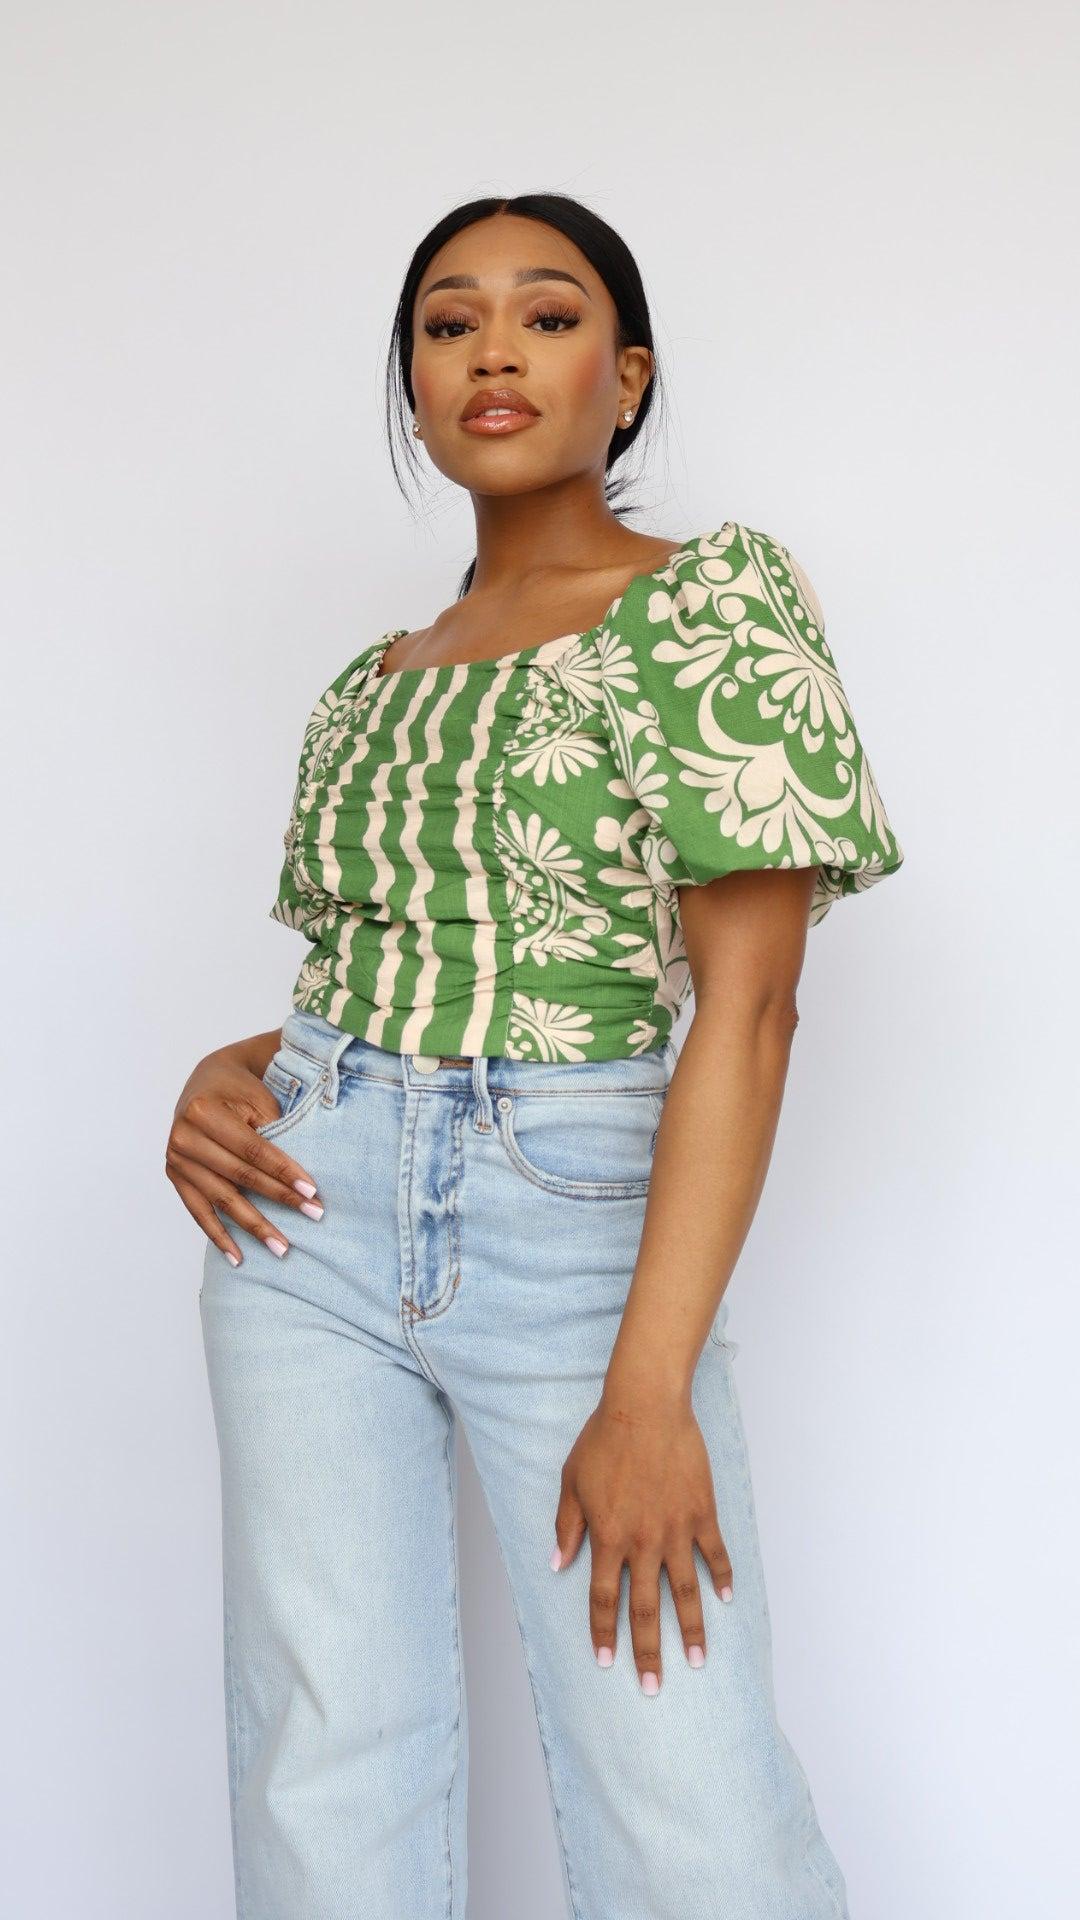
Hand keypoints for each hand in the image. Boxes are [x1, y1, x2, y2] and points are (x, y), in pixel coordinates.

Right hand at [165, 1051, 322, 1265]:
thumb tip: (296, 1183)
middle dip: (278, 1199)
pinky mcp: (175, 1175)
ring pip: (221, 1200)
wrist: (208, 1080)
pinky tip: (237, 1257)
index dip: (284, 1173)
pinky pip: (198, 1211)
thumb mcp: (259, 1101)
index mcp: (203, 1112)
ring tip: (280, 1247)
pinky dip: (218, 1235)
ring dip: (253, 1227)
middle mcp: (183, 1137)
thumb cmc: (240, 1090)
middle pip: (239, 1177)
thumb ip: (272, 1136)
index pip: (253, 1150)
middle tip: (311, 1217)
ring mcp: (175, 1159)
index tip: (312, 1193)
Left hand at [552, 1385, 733, 1691]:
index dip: (604, 1634)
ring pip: (684, 1591)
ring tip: (697, 1660)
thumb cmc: (603, 1440)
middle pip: (645, 1609)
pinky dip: (721, 1577)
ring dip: (690, 1629)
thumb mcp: (572, 1482)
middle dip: (648, 1652)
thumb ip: (567, 1526)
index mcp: (608, 1537)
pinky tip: (725, 1600)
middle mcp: (643, 1542)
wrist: (645, 1406)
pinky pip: (714, 1553)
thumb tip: (557, 1563)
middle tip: (653, 1687)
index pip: (604, 1599)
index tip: (606, 1663)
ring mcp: (676, 1529)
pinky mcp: (701, 1512)